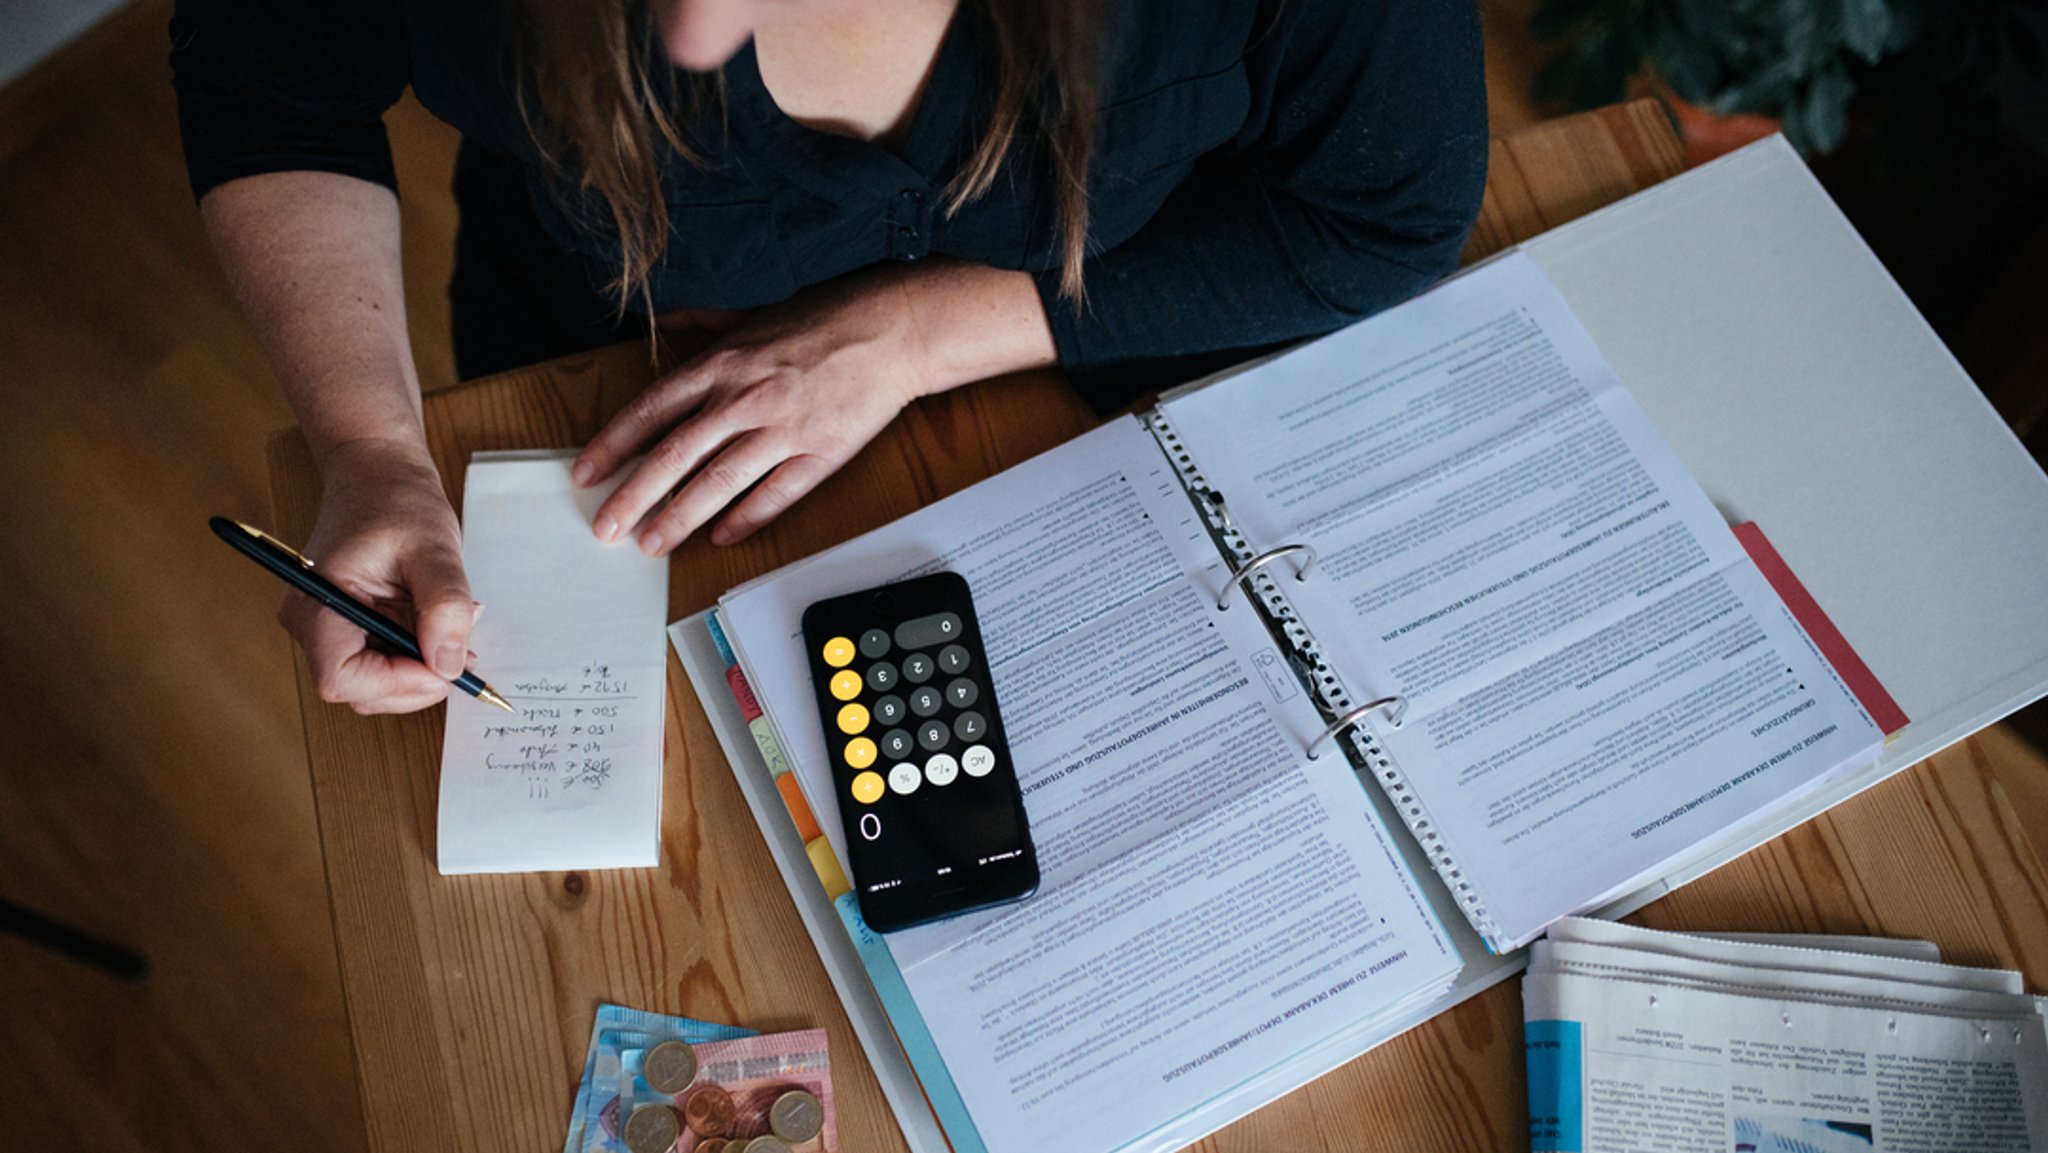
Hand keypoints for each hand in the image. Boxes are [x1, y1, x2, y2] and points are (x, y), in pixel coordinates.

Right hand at [280, 440, 477, 714]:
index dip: (397, 683)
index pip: (342, 678)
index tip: (444, 663)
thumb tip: (448, 664)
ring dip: (422, 668)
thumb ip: (444, 606)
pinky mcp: (348, 629)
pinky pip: (384, 664)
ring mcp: (328, 629)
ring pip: (377, 684)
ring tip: (452, 624)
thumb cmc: (396, 500)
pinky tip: (438, 624)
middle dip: (418, 679)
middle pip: (362, 691)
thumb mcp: (434, 548)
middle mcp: (312, 623)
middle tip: (462, 643)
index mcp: (317, 603)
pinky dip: (418, 656)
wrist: (377, 473)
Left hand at [574, 270, 932, 553]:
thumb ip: (702, 322)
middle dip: (633, 496)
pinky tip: (722, 538)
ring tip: (653, 544)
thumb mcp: (753, 313)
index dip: (613, 446)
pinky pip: (777, 493)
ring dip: (681, 517)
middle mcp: (745, 397)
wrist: (893, 328)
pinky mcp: (821, 451)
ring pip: (720, 481)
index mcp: (722, 363)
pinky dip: (747, 518)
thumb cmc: (826, 317)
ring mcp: (783, 428)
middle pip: (675, 455)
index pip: (651, 411)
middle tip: (606, 529)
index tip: (586, 473)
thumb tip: (662, 323)